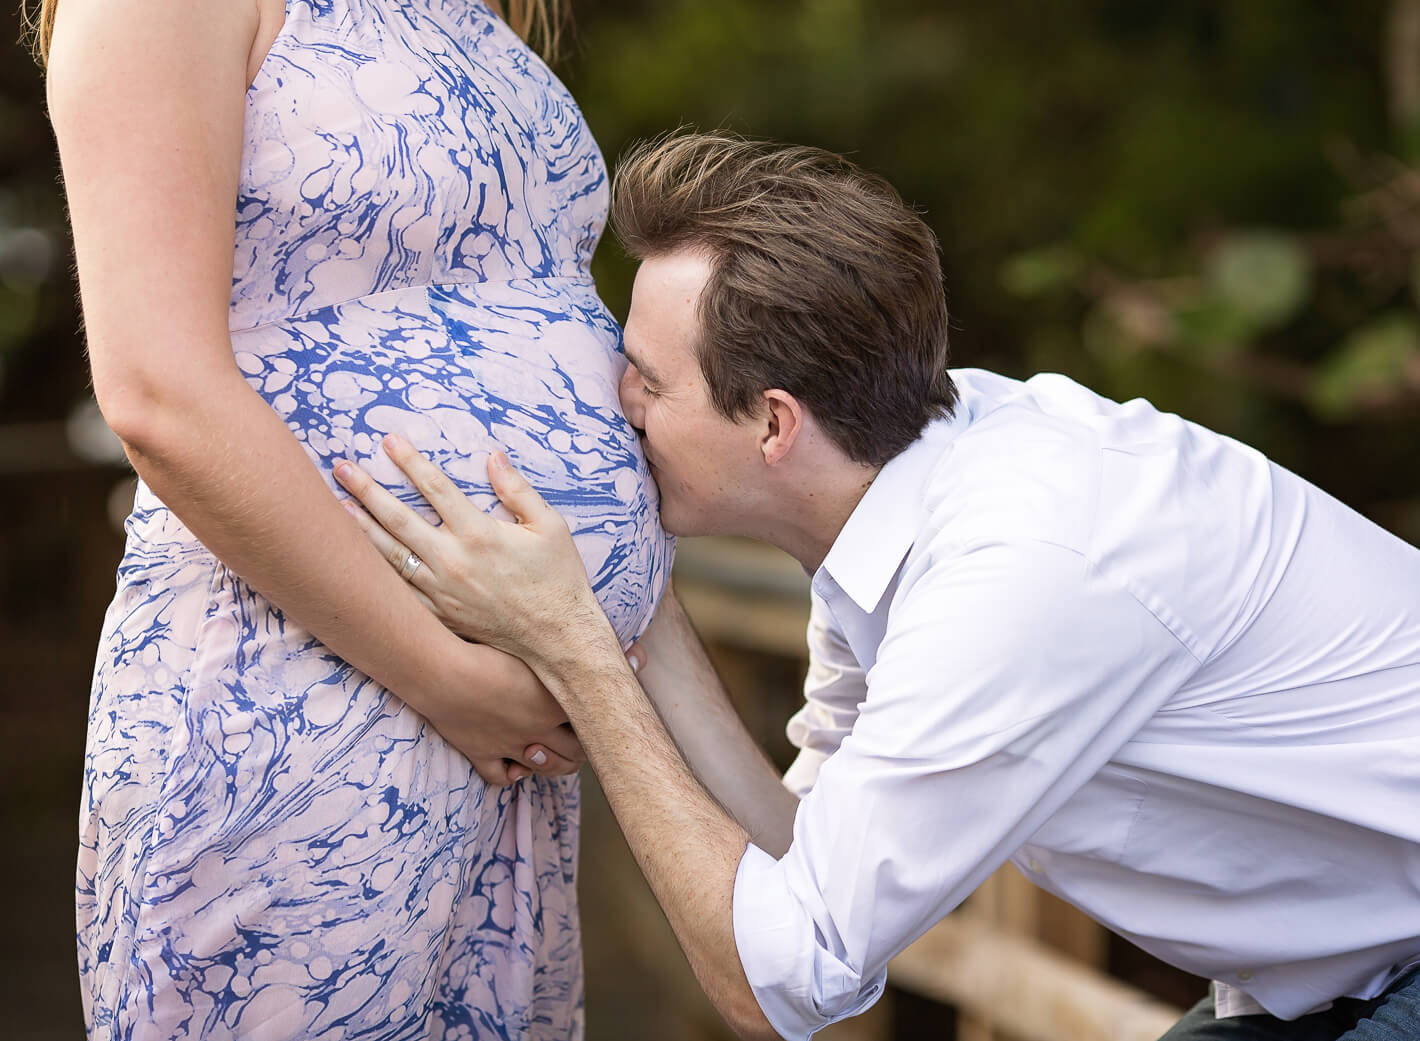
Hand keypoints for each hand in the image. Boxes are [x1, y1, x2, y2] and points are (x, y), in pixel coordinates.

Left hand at [332, 434, 616, 683]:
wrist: (558, 637)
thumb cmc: (559, 578)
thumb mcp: (549, 526)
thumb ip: (517, 489)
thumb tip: (493, 456)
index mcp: (479, 533)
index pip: (435, 488)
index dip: (410, 462)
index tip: (388, 441)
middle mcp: (453, 560)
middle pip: (398, 519)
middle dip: (367, 490)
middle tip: (342, 468)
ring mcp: (442, 591)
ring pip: (390, 555)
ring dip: (362, 529)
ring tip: (338, 509)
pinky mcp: (441, 616)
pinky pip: (401, 593)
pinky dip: (378, 575)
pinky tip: (361, 562)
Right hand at [434, 639, 584, 784]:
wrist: (445, 674)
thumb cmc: (487, 651)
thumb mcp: (531, 651)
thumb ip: (553, 661)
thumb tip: (576, 656)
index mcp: (554, 704)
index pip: (590, 725)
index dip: (594, 722)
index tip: (589, 713)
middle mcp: (538, 729)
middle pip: (573, 755)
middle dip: (577, 750)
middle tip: (572, 738)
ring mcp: (510, 745)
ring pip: (542, 768)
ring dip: (549, 763)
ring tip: (544, 748)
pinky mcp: (482, 754)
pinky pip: (501, 778)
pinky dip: (510, 776)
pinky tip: (512, 765)